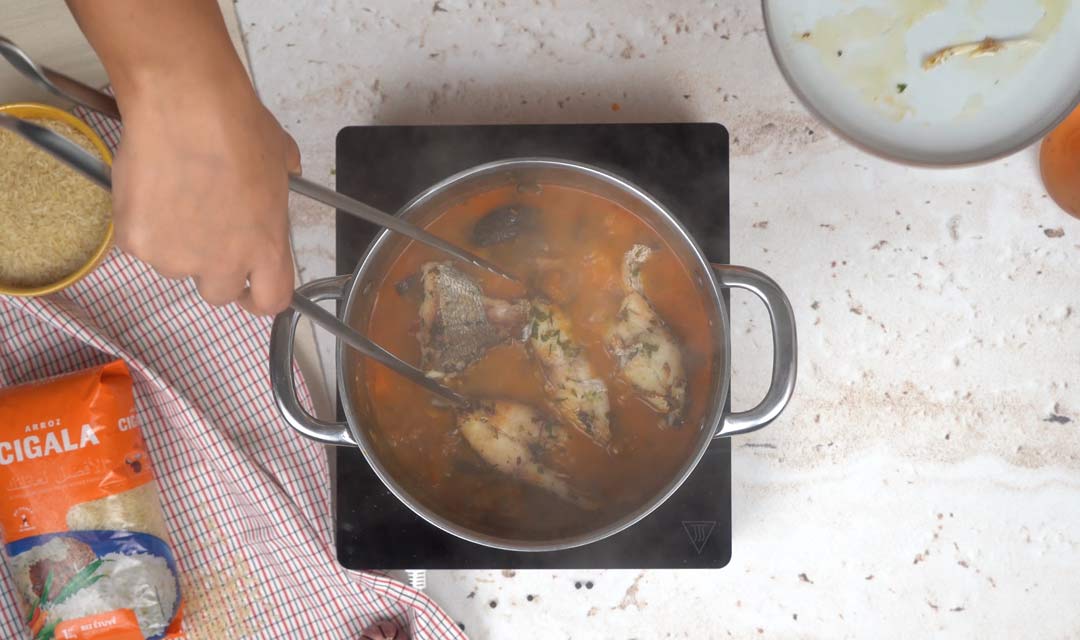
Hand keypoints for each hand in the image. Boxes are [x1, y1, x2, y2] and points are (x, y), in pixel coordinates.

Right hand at [110, 78, 299, 314]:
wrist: (185, 105)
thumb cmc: (236, 126)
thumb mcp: (281, 156)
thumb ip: (285, 179)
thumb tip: (288, 170)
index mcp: (267, 248)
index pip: (271, 301)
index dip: (259, 296)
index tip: (249, 286)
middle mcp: (223, 263)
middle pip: (219, 292)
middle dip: (212, 268)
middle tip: (205, 230)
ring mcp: (177, 257)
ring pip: (175, 265)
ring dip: (176, 242)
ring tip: (175, 194)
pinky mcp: (137, 243)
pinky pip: (140, 243)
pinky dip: (143, 223)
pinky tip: (150, 187)